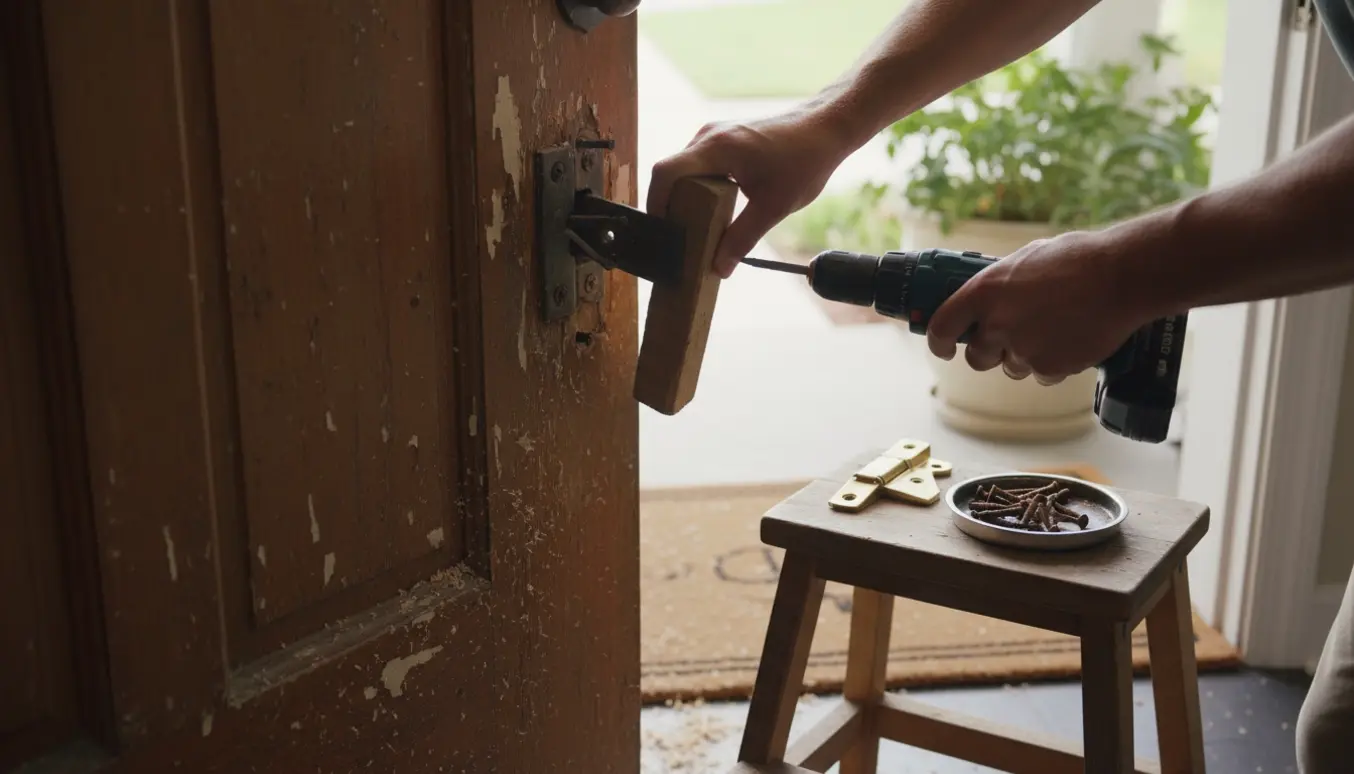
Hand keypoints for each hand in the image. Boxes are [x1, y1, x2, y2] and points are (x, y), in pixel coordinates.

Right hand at [647, 107, 854, 277]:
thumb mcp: (773, 207)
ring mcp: (714, 135)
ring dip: (685, 199)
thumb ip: (742, 239)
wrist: (826, 127)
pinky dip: (698, 189)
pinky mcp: (723, 139)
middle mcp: (708, 136)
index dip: (656, 204)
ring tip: (693, 231)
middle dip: (670, 208)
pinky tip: (710, 213)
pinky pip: (698, 166)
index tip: (662, 233)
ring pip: (683, 171)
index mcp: (717, 148)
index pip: (666, 173)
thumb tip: (719, 268)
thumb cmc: (804, 160)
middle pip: (670, 174)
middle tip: (679, 241)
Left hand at [925, 230, 1148, 384]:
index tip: (944, 349)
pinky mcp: (1051, 368)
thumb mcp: (1025, 259)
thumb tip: (990, 297)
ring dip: (1026, 356)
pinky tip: (1071, 339)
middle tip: (1010, 337)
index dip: (939, 342)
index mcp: (984, 292)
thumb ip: (1001, 284)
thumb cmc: (1077, 259)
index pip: (942, 326)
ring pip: (1013, 368)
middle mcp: (998, 324)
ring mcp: (1024, 350)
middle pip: (978, 358)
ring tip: (1054, 329)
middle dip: (991, 352)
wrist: (1121, 277)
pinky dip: (1054, 364)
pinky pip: (1043, 375)